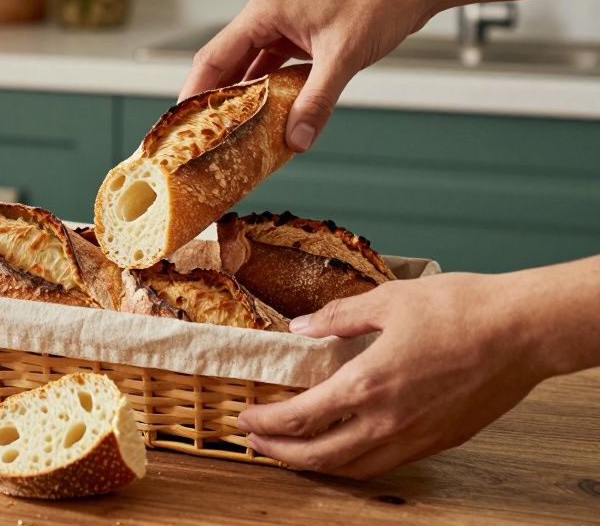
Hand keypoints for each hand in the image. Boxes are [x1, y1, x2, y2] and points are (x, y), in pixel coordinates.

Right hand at [178, 0, 434, 151]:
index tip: (181, 123)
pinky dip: (267, 93)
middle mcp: (266, 18)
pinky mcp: (299, 38)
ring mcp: (282, 28)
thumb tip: (295, 140)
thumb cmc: (376, 4)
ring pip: (248, 69)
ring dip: (241, 99)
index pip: (214, 57)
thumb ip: (316, 101)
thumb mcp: (342, 58)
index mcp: (263, 13)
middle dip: (213, 100)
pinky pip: (272, 70)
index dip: (194, 92)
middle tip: (201, 135)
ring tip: (228, 133)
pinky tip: (266, 117)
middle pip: (225, 64)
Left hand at [236, 272, 551, 478]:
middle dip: (279, 453)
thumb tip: (302, 326)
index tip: (245, 417)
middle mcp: (388, 422)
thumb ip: (338, 317)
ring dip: (315, 464)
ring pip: (353, 468)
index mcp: (367, 385)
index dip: (264, 423)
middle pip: (318, 456)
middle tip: (255, 442)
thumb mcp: (388, 300)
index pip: (299, 419)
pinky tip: (347, 447)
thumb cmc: (462, 310)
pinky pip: (386, 464)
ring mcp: (416, 437)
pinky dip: (355, 463)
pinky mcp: (441, 441)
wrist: (524, 331)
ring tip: (293, 451)